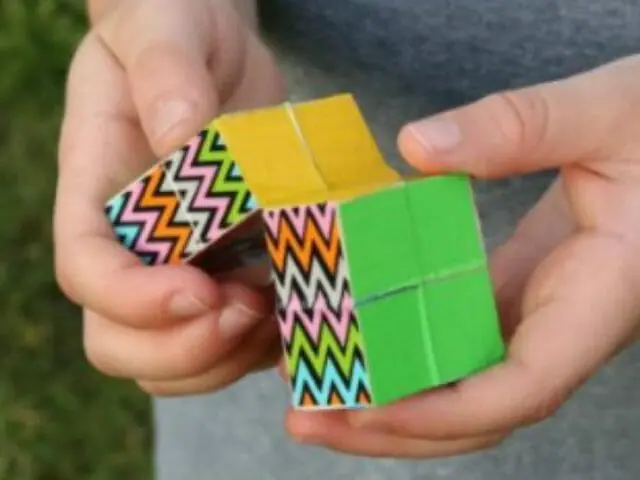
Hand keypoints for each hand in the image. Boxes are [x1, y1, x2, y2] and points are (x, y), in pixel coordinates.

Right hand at [53, 0, 285, 395]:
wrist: (212, 49)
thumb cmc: (174, 27)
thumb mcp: (164, 28)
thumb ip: (165, 73)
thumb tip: (181, 137)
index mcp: (97, 193)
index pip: (88, 272)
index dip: (134, 300)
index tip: (199, 289)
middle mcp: (131, 246)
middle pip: (119, 343)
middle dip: (182, 348)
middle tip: (246, 308)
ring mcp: (177, 267)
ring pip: (174, 359)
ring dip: (226, 357)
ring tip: (275, 309)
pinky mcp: (224, 272)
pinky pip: (230, 343)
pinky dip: (261, 348)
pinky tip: (298, 308)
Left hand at [284, 55, 639, 456]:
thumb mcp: (603, 114)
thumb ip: (520, 127)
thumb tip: (416, 146)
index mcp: (596, 298)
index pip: (523, 385)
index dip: (443, 410)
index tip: (365, 408)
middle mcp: (562, 325)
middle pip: (477, 410)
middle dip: (392, 427)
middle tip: (306, 418)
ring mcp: (535, 315)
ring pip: (462, 385)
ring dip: (388, 399)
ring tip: (312, 390)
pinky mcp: (511, 294)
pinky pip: (455, 342)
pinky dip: (404, 352)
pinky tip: (355, 337)